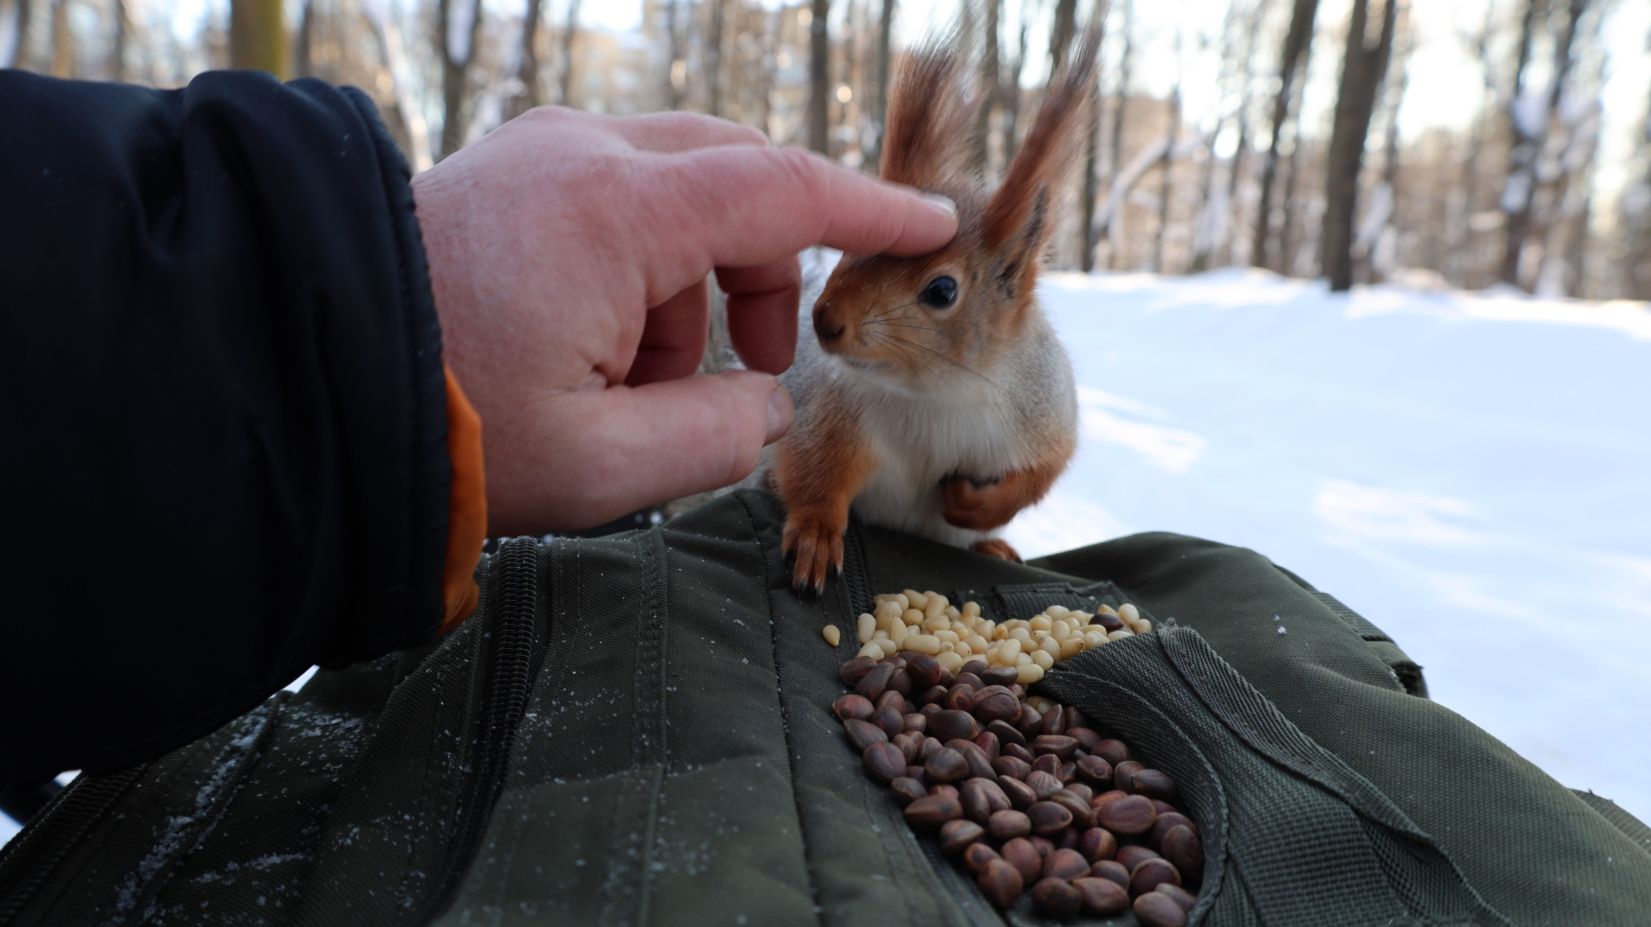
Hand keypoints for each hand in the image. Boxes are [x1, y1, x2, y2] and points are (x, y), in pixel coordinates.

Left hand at [412, 107, 956, 534]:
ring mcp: (536, 154)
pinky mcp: (508, 172)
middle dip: (773, 265)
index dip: (871, 210)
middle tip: (765, 362)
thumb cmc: (446, 433)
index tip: (931, 223)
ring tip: (648, 385)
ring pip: (676, 186)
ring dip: (697, 281)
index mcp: (615, 213)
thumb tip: (765, 404)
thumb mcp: (603, 466)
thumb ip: (717, 436)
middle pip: (735, 175)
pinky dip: (641, 267)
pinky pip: (615, 195)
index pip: (784, 189)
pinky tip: (597, 351)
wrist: (300, 385)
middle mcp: (580, 155)